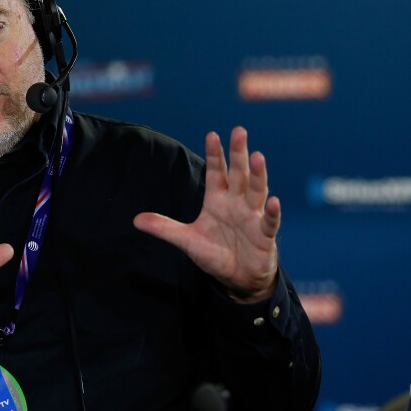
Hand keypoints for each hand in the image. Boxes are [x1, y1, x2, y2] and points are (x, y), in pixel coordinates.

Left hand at [133, 126, 279, 301]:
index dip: (214, 155)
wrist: (237, 279)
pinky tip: (274, 201)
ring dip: (257, 175)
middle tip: (239, 131)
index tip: (212, 135)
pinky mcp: (264, 235)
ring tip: (258, 157)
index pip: (216, 172)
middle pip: (238, 173)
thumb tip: (135, 220)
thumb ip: (164, 228)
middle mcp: (236, 203)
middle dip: (238, 153)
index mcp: (218, 200)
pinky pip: (269, 221)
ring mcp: (252, 217)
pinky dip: (272, 212)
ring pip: (256, 191)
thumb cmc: (215, 253)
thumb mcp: (186, 240)